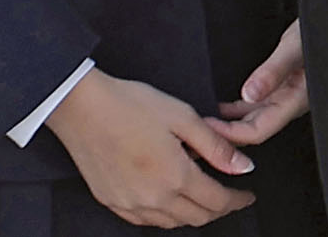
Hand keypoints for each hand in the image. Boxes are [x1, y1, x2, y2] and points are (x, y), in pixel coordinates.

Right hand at [48, 70, 254, 227]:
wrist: (80, 106)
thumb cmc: (128, 104)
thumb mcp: (182, 116)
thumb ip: (216, 145)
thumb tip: (242, 166)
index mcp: (175, 176)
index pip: (218, 202)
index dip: (237, 200)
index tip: (246, 195)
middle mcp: (154, 198)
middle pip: (197, 217)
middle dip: (218, 209)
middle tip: (228, 196)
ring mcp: (130, 204)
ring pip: (172, 223)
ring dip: (192, 213)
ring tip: (199, 193)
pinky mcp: (112, 202)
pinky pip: (146, 220)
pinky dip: (164, 214)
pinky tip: (166, 197)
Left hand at [208, 23, 306, 147]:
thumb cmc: (320, 31)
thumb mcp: (294, 48)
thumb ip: (273, 71)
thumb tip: (250, 94)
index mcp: (294, 101)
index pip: (258, 131)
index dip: (230, 135)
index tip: (205, 128)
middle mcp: (289, 104)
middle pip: (253, 129)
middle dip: (225, 134)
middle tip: (196, 132)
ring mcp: (285, 97)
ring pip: (252, 119)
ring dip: (229, 123)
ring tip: (203, 122)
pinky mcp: (281, 87)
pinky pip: (255, 105)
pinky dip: (236, 109)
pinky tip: (220, 108)